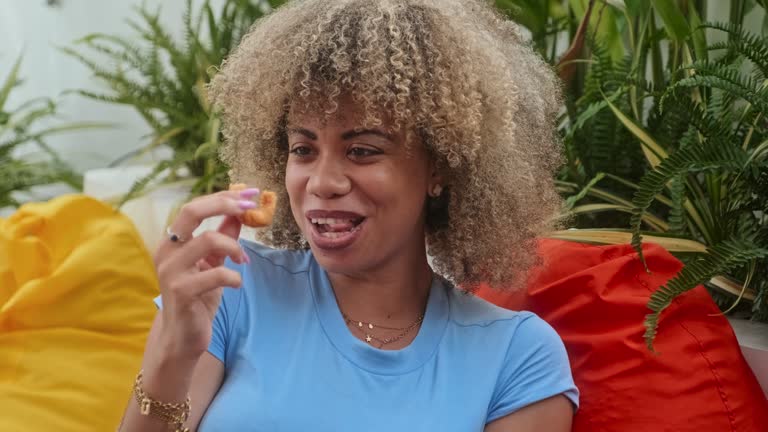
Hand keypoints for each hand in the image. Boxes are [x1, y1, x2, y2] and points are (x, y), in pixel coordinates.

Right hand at [153, 188, 259, 361]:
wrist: (183, 338)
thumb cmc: (198, 298)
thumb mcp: (212, 263)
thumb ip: (223, 238)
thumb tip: (240, 213)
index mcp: (172, 241)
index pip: (195, 206)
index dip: (223, 197)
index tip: (250, 194)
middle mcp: (167, 251)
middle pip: (191, 211)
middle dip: (223, 204)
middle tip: (248, 209)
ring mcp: (171, 271)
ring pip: (207, 240)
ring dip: (233, 247)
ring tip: (242, 260)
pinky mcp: (181, 292)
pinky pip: (216, 274)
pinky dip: (233, 276)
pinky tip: (236, 283)